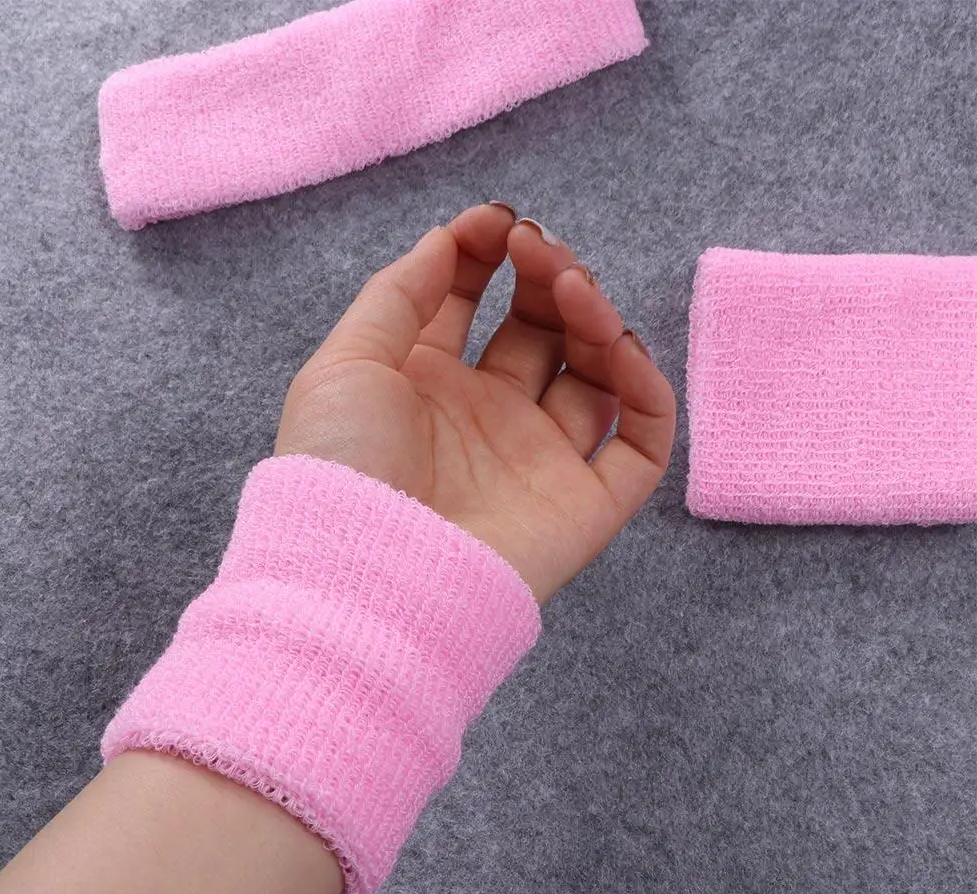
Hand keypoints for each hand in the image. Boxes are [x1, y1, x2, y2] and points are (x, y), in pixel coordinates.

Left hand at [275, 204, 675, 602]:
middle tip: (541, 249)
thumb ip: (400, 293)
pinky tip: (620, 347)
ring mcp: (540, 460)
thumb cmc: (341, 467)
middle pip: (542, 331)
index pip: (471, 305)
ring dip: (596, 319)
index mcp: (426, 385)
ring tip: (573, 286)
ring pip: (597, 376)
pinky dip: (649, 390)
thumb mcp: (346, 361)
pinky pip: (642, 443)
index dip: (487, 256)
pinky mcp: (586, 503)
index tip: (498, 222)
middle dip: (548, 278)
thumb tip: (448, 237)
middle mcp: (487, 419)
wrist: (367, 575)